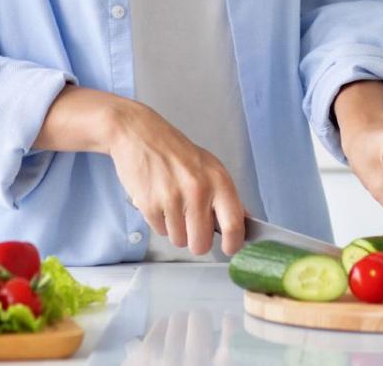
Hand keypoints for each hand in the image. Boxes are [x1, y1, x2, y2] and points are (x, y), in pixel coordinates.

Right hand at [33, 85, 245, 255]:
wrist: (138, 134)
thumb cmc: (174, 151)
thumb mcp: (208, 166)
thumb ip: (225, 196)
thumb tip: (244, 222)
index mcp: (218, 180)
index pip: (234, 225)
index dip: (233, 244)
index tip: (229, 248)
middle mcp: (198, 190)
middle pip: (201, 243)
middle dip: (196, 242)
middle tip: (191, 227)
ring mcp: (172, 198)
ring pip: (179, 241)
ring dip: (175, 230)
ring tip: (171, 205)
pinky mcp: (149, 204)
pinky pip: (160, 232)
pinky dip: (159, 222)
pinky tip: (158, 200)